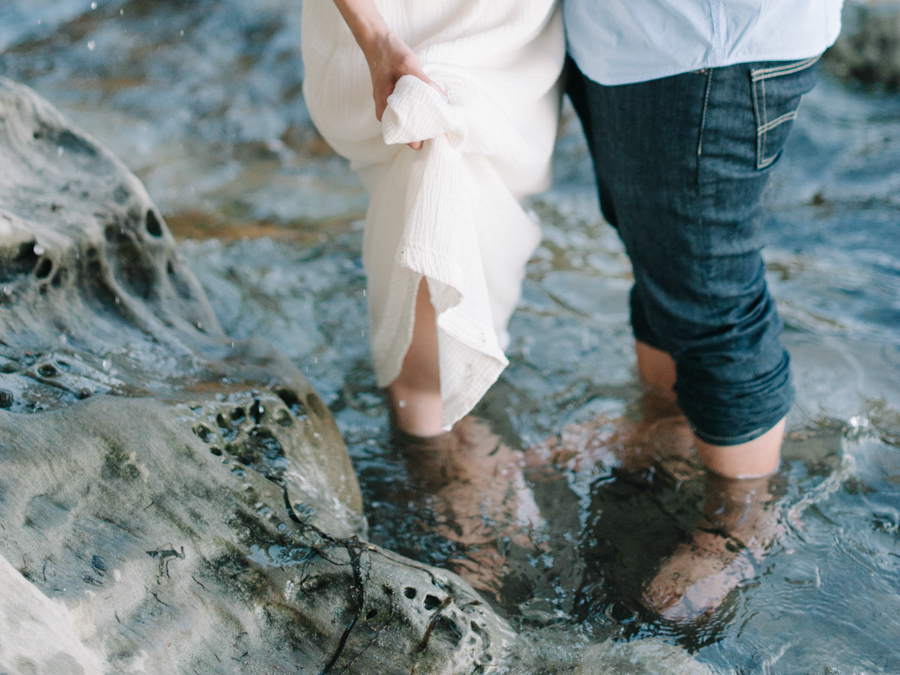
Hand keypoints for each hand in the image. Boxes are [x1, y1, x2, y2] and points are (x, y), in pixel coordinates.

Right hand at [361, 31, 445, 148]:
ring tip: (440, 115)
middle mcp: (386, 113)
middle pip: (410, 134)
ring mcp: (390, 108)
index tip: (438, 131)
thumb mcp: (409, 66)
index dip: (423, 138)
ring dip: (424, 121)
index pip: (407, 138)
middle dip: (426, 131)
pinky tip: (431, 106)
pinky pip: (410, 113)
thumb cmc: (390, 53)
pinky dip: (421, 111)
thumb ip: (425, 84)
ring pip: (411, 124)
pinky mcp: (395, 101)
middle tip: (443, 123)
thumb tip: (443, 101)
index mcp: (385, 110)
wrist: (377, 41)